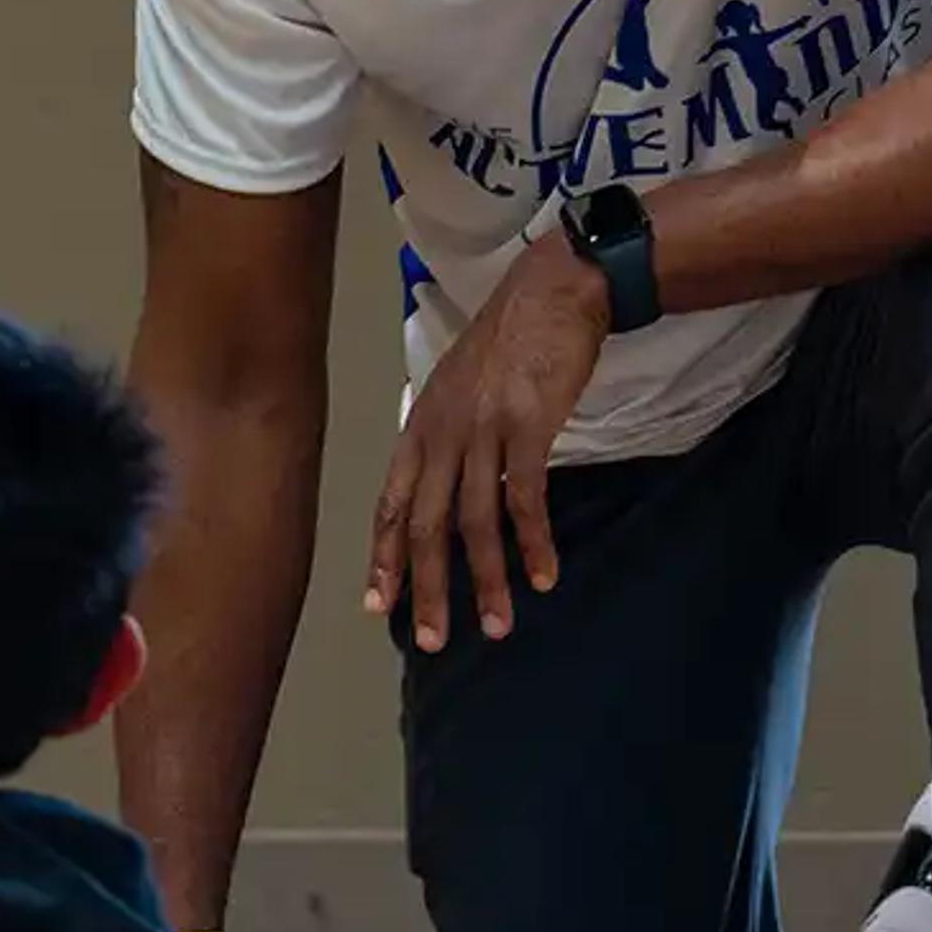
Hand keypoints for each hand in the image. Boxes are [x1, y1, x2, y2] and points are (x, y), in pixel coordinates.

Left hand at [365, 232, 608, 653]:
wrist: (554, 290)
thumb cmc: (512, 340)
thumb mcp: (460, 387)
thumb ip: (446, 435)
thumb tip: (442, 481)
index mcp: (421, 427)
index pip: (390, 504)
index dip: (382, 559)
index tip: (378, 606)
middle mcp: (440, 433)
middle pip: (423, 526)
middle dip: (426, 590)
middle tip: (433, 641)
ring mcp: (481, 430)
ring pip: (473, 522)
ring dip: (486, 580)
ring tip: (499, 625)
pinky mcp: (526, 425)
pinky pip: (526, 498)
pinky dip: (533, 542)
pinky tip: (544, 575)